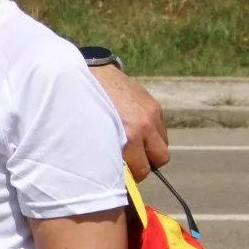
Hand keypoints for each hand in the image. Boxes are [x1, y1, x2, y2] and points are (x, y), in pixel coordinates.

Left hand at [90, 65, 169, 180]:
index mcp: (128, 136)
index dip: (133, 177)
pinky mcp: (154, 105)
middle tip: (132, 162)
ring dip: (151, 149)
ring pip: (163, 144)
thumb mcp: (94, 133)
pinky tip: (137, 130)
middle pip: (160, 159)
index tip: (124, 177)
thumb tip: (113, 172)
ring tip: (134, 146)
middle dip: (147, 164)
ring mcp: (152, 114)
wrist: (90, 72)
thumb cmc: (84, 107)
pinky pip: (162, 129)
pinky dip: (153, 134)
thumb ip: (107, 151)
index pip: (141, 170)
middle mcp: (145, 125)